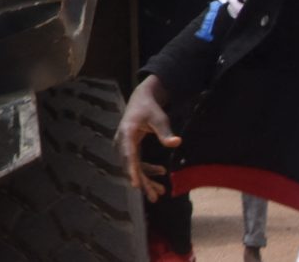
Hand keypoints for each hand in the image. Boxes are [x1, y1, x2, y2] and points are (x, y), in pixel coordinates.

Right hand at [117, 75, 179, 200]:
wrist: (141, 100)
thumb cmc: (150, 108)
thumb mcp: (159, 118)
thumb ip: (165, 131)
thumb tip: (176, 142)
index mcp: (126, 132)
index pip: (128, 154)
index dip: (132, 171)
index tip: (136, 185)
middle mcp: (122, 141)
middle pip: (130, 165)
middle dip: (142, 182)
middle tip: (155, 197)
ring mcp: (124, 146)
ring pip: (133, 167)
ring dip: (146, 180)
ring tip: (160, 192)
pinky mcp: (130, 148)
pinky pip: (137, 163)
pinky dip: (147, 171)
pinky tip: (161, 172)